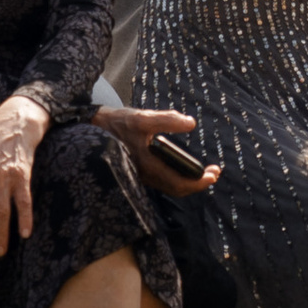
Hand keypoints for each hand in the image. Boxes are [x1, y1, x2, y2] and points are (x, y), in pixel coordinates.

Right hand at [91, 102, 218, 194]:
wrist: (92, 128)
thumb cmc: (117, 124)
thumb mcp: (142, 118)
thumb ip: (166, 120)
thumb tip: (190, 123)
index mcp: (147, 167)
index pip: (178, 184)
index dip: (198, 183)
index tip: (213, 174)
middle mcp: (145, 176)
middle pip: (176, 188)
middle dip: (197, 182)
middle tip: (215, 172)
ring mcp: (142, 175)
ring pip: (169, 185)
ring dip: (188, 179)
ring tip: (204, 170)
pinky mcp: (139, 170)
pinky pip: (162, 179)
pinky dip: (177, 175)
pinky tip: (183, 164)